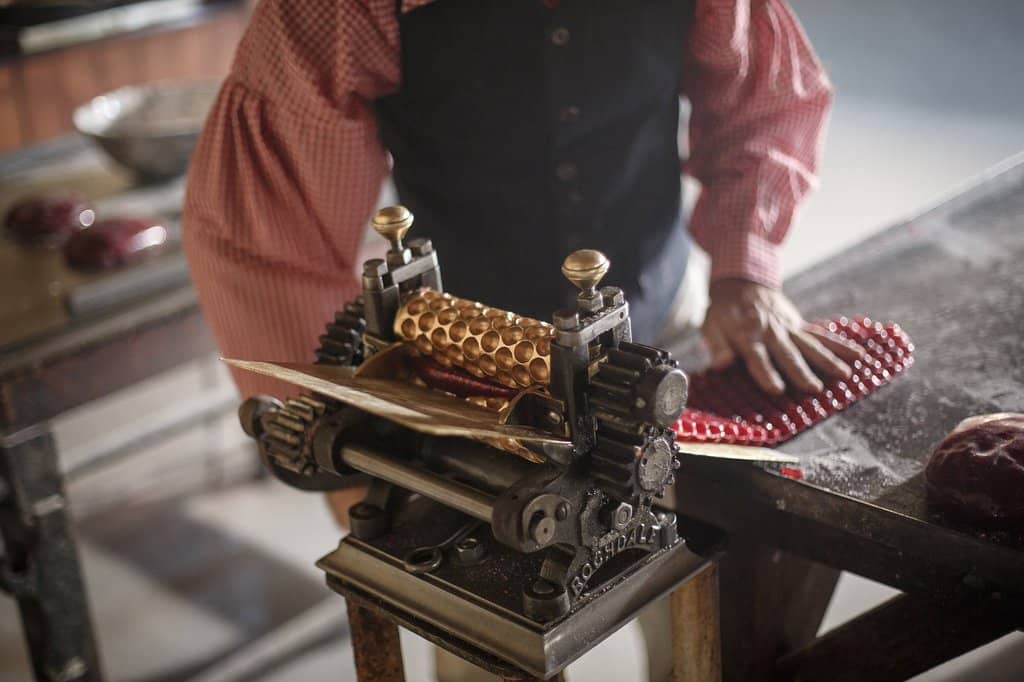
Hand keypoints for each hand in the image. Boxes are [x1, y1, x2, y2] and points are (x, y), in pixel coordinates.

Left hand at [702, 278, 864, 394]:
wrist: (741, 282)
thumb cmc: (722, 312)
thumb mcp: (710, 327)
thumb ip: (716, 346)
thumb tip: (720, 364)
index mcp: (747, 335)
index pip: (756, 356)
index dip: (765, 373)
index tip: (777, 389)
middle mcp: (771, 332)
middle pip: (788, 354)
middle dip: (801, 371)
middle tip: (814, 389)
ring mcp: (789, 328)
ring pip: (810, 345)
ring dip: (827, 360)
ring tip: (844, 375)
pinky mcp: (800, 325)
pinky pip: (821, 335)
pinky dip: (839, 345)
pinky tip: (858, 355)